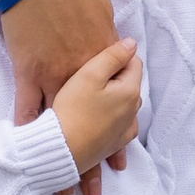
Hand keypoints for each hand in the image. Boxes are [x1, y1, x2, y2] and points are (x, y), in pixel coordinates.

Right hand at [0, 0, 123, 194]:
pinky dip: (27, 131)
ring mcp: (54, 80)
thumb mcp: (105, 15)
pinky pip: (27, 109)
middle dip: (93, 163)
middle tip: (94, 189)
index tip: (119, 154)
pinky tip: (26, 152)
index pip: (120, 102)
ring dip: (62, 160)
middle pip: (91, 127)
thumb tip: (123, 51)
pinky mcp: (27, 74)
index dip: (119, 131)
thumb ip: (111, 43)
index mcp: (107, 65)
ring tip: (63, 188)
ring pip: (60, 127)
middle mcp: (84, 80)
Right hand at [49, 37, 142, 176]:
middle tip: (87, 81)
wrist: (60, 150)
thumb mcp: (89, 74)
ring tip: (87, 100)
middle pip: (128, 84)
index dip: (115, 58)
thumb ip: (113, 55)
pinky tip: (95, 119)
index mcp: (131, 92)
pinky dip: (109, 119)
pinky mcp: (114, 145)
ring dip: (111, 99)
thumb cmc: (72, 109)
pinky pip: (117, 125)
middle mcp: (133, 112)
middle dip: (113, 78)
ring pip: (122, 104)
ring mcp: (124, 130)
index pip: (133, 63)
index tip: (94, 63)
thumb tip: (131, 44)